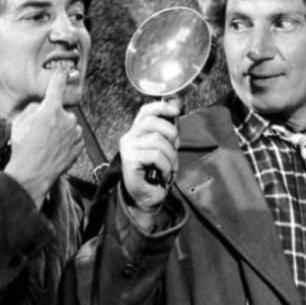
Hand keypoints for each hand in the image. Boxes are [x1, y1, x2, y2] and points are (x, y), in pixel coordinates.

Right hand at [5, 69, 84, 205]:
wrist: (32, 174)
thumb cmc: (23, 149)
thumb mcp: (19, 123)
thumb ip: (32, 108)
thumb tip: (40, 105)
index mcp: (50, 110)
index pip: (57, 86)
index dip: (60, 76)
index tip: (64, 70)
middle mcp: (66, 119)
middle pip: (60, 111)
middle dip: (52, 118)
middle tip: (40, 132)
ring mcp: (75, 133)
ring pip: (68, 125)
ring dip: (60, 130)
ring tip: (46, 144)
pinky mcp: (79, 145)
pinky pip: (73, 137)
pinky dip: (66, 141)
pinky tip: (54, 150)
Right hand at [120, 99, 180, 215]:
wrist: (146, 197)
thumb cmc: (156, 173)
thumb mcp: (165, 149)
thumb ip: (168, 132)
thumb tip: (176, 109)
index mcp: (137, 132)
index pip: (146, 111)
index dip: (162, 107)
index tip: (176, 110)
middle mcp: (129, 137)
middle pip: (153, 122)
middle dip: (171, 134)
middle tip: (174, 149)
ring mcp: (128, 148)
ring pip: (158, 141)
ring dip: (170, 156)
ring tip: (169, 167)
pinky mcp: (130, 160)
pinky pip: (156, 156)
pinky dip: (166, 166)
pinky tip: (163, 174)